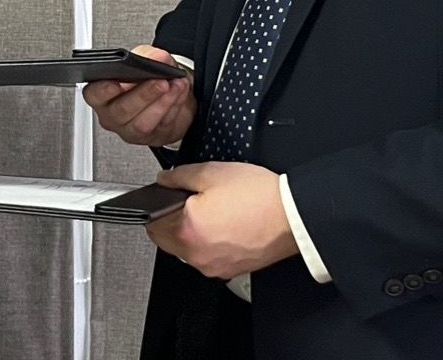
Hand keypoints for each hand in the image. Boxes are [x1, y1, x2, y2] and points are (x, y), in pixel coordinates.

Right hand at [83, 45, 194, 149]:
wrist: (167, 93)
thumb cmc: (146, 76)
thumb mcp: (144, 58)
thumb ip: (148, 55)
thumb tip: (157, 59)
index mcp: (101, 94)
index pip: (94, 95)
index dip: (103, 90)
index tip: (116, 82)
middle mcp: (112, 116)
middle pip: (121, 111)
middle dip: (143, 95)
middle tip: (160, 81)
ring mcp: (130, 130)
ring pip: (142, 124)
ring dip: (162, 103)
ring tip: (174, 85)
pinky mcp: (152, 138)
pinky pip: (161, 125)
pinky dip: (174, 106)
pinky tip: (179, 92)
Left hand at [147, 161, 296, 281]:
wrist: (291, 216)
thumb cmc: (257, 196)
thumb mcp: (211, 172)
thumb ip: (179, 176)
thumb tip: (164, 180)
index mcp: (187, 230)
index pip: (151, 225)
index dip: (156, 205)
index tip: (165, 197)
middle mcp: (197, 255)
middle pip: (167, 240)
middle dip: (171, 220)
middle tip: (188, 199)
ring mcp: (214, 267)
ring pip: (188, 249)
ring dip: (191, 232)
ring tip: (212, 209)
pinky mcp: (230, 271)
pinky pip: (209, 256)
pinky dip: (210, 242)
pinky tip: (226, 223)